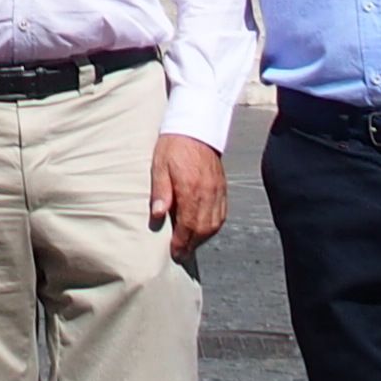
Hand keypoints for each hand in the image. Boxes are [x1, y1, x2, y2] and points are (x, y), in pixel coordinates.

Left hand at [152, 134, 228, 256]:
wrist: (196, 125)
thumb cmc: (174, 144)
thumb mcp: (159, 165)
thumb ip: (160, 191)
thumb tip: (158, 215)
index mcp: (191, 189)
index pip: (188, 225)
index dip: (182, 242)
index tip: (174, 253)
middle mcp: (208, 193)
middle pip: (203, 229)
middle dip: (192, 245)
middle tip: (181, 255)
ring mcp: (217, 191)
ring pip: (214, 224)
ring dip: (203, 238)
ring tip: (191, 245)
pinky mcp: (222, 187)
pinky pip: (222, 214)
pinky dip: (214, 226)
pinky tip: (204, 230)